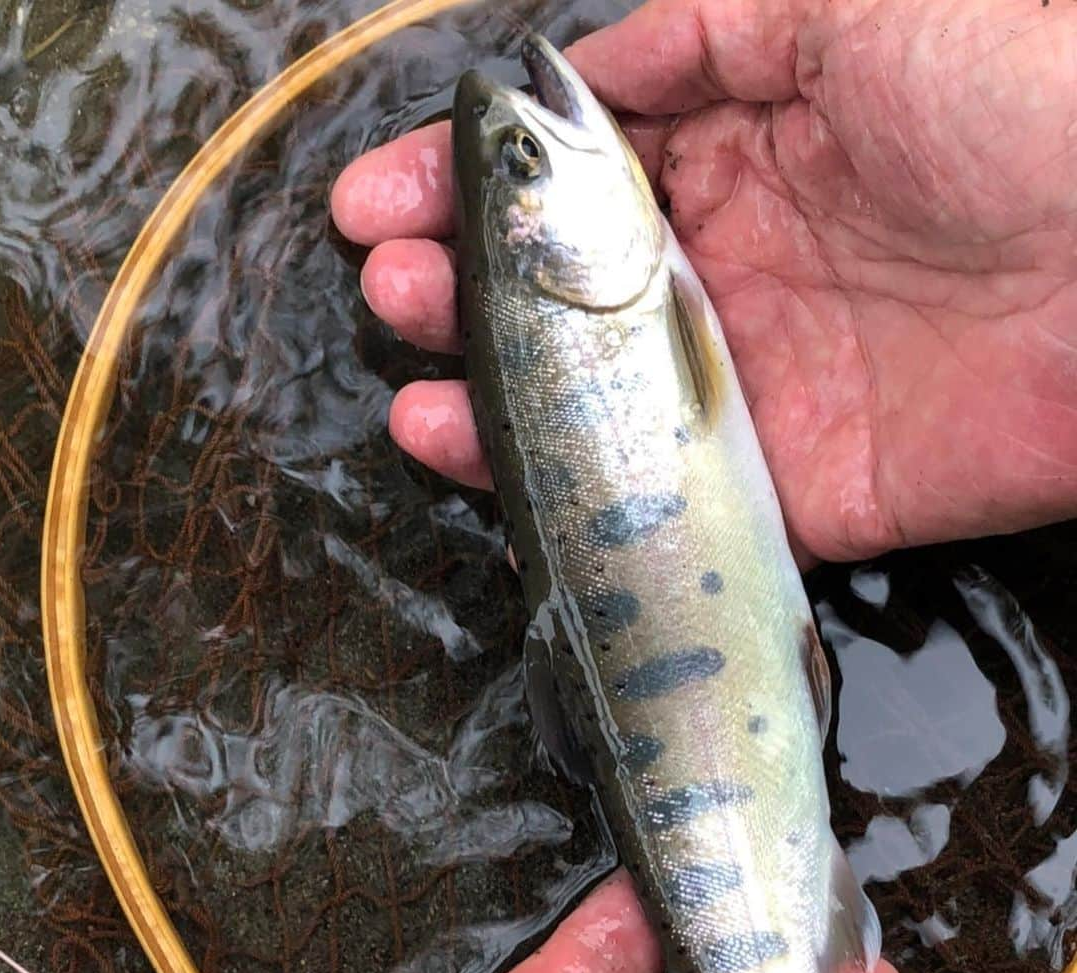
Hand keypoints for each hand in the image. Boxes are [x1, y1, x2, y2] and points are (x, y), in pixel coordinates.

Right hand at [331, 0, 1076, 564]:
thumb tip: (591, 66)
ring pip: (593, 405)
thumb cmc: (1021, 100)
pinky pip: (660, 497)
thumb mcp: (850, 8)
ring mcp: (757, 385)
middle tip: (392, 288)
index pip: (579, 180)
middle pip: (568, 298)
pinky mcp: (791, 486)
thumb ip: (708, 33)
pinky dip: (565, 491)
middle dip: (463, 290)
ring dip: (488, 395)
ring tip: (413, 378)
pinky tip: (481, 459)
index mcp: (746, 156)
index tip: (384, 198)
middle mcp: (738, 274)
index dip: (475, 187)